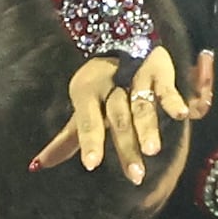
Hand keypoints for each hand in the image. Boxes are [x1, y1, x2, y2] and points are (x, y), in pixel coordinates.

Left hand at [30, 46, 216, 177]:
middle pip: (118, 119)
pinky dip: (173, 100)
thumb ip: (65, 140)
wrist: (122, 42)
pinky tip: (181, 115)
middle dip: (126, 146)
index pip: (87, 121)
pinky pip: (166, 87)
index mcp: (87, 94)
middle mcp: (110, 86)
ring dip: (147, 127)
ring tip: (152, 150)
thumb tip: (36, 166)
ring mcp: (135, 78)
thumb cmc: (99, 89)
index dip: (89, 141)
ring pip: (141, 105)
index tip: (91, 165)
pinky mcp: (158, 72)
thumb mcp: (82, 110)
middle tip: (135, 175)